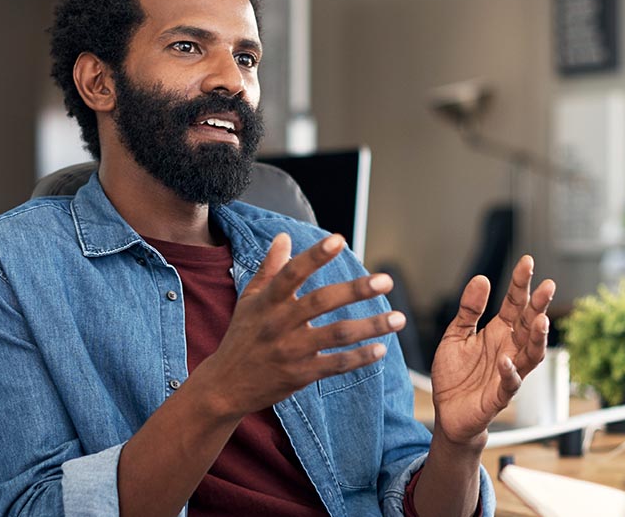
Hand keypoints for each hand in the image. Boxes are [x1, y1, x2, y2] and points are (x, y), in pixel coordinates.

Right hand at [194, 233, 404, 418]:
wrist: (225, 386)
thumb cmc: (242, 337)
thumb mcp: (249, 300)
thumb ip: (270, 268)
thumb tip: (283, 237)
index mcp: (267, 301)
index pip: (292, 273)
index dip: (315, 255)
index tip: (338, 239)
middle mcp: (279, 323)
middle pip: (322, 302)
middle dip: (356, 290)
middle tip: (386, 281)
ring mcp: (291, 351)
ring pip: (337, 334)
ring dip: (371, 326)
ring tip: (399, 318)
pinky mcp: (300, 375)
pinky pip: (336, 365)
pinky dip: (360, 358)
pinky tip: (381, 348)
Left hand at [430, 255, 554, 444]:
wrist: (447, 413)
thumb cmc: (456, 375)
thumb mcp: (456, 335)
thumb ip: (469, 310)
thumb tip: (481, 278)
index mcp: (498, 332)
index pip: (514, 304)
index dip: (521, 283)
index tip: (527, 261)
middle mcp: (508, 349)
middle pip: (528, 324)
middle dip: (539, 305)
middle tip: (549, 285)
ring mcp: (506, 373)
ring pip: (530, 354)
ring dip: (537, 338)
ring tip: (540, 320)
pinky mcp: (498, 396)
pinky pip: (509, 385)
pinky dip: (509, 373)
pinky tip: (505, 360)